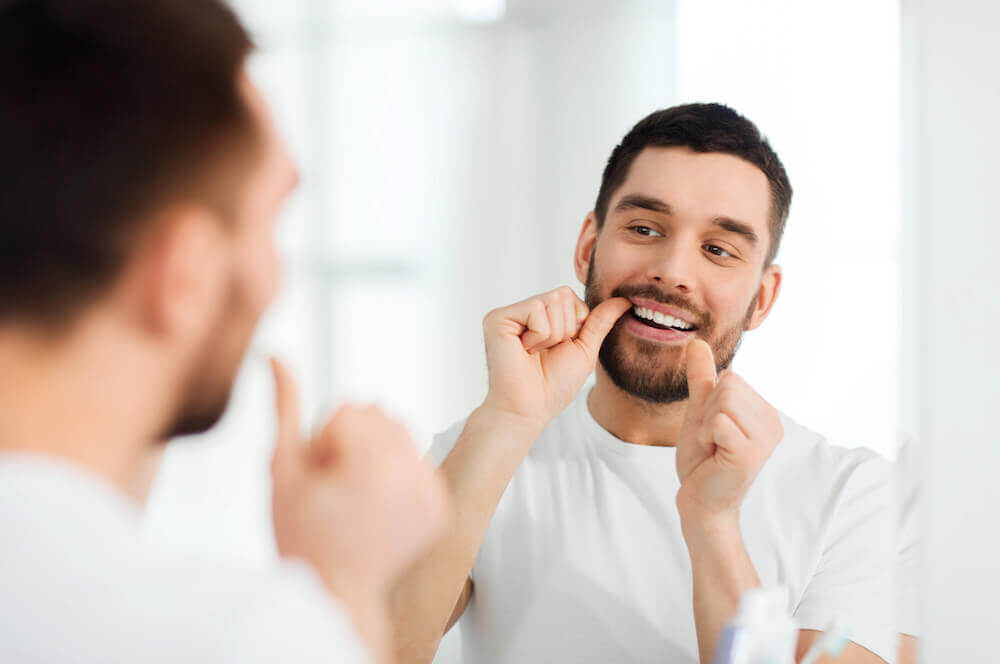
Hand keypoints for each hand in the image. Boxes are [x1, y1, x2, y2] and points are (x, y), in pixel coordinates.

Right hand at [269, 358, 447, 609]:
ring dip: (375, 452)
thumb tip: (276, 356)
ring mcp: (432, 491)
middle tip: (336, 487)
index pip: (350, 409)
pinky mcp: (441, 506)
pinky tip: (376, 507)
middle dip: (351, 440)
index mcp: (375, 463)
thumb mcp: (282, 470)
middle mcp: (412, 473)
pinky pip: (418, 460)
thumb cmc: (301, 536)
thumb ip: (284, 408)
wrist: (336, 593)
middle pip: (378, 414)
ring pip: (400, 433)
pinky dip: (397, 474)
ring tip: (355, 496)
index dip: (323, 440)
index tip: (320, 479)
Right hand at [480, 287, 630, 426]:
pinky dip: (539, 336)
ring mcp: (509, 313)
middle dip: (565, 329)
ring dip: (553, 335)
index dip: (575, 325)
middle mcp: (522, 311)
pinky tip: (524, 351)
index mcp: (540, 316)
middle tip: (544, 352)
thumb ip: (600, 321)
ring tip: (534, 353)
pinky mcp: (497, 318)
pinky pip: (536, 309)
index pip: (570, 296)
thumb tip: (625, 300)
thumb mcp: (584, 349)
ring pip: (552, 301)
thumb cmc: (553, 385)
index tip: (558, 349)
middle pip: (563, 294)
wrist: (530, 409)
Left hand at [675, 340, 782, 521]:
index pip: (731, 377)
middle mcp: (773, 423)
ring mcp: (764, 439)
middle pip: (728, 384)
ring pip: (722, 400)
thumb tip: (696, 342)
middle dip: (708, 412)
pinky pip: (717, 421)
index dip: (711, 402)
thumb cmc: (702, 461)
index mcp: (766, 412)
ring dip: (706, 425)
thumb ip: (702, 378)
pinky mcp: (749, 454)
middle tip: (712, 442)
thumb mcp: (700, 411)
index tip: (714, 431)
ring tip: (714, 448)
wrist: (700, 502)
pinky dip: (705, 437)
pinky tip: (714, 457)